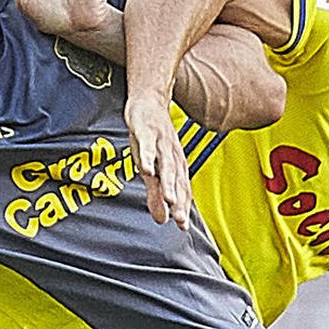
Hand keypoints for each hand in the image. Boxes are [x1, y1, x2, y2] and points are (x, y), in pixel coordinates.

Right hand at [125, 91, 191, 228]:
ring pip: (165, 165)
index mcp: (175, 165)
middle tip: (180, 220)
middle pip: (176, 181)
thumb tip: (163, 220)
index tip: (182, 228)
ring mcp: (159, 143)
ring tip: (169, 200)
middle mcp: (171, 155)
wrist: (149, 100)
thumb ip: (156, 194)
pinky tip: (146, 170)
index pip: (180, 190)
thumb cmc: (152, 137)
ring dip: (168, 182)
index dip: (181, 208)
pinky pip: (146, 145)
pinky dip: (147, 157)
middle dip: (179, 200)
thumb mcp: (153, 167)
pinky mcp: (146, 130)